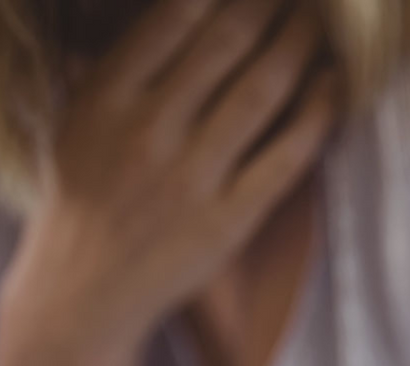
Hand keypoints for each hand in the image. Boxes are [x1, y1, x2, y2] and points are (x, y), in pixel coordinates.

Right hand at [0, 0, 336, 365]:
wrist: (82, 293)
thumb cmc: (82, 202)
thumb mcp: (75, 121)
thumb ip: (110, 65)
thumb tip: (156, 13)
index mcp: (106, 96)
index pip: (176, 12)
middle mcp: (149, 130)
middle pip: (228, 40)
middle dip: (271, 2)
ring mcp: (191, 179)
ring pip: (262, 90)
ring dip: (300, 45)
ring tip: (318, 24)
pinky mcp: (227, 223)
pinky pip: (285, 159)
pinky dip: (317, 116)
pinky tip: (333, 85)